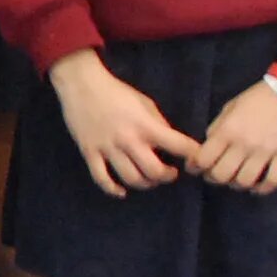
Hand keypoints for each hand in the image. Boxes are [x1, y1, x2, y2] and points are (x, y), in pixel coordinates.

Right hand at [48, 50, 199, 197]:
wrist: (81, 84)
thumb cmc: (116, 91)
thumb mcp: (145, 103)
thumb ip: (158, 124)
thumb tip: (169, 144)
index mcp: (146, 126)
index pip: (179, 146)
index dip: (193, 155)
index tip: (195, 160)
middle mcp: (129, 140)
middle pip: (154, 172)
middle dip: (167, 176)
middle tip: (169, 172)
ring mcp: (108, 148)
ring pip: (131, 179)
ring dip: (145, 183)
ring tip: (149, 178)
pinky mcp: (90, 153)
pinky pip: (101, 178)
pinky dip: (113, 189)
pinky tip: (122, 191)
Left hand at [190, 81, 276, 195]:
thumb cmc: (257, 99)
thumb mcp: (229, 108)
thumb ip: (218, 128)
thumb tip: (208, 148)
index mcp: (227, 130)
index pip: (204, 159)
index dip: (195, 167)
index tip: (196, 168)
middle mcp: (244, 144)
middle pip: (221, 175)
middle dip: (214, 178)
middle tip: (216, 174)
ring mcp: (266, 152)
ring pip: (245, 181)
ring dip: (237, 184)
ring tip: (236, 179)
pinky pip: (272, 180)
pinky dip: (263, 188)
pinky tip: (257, 186)